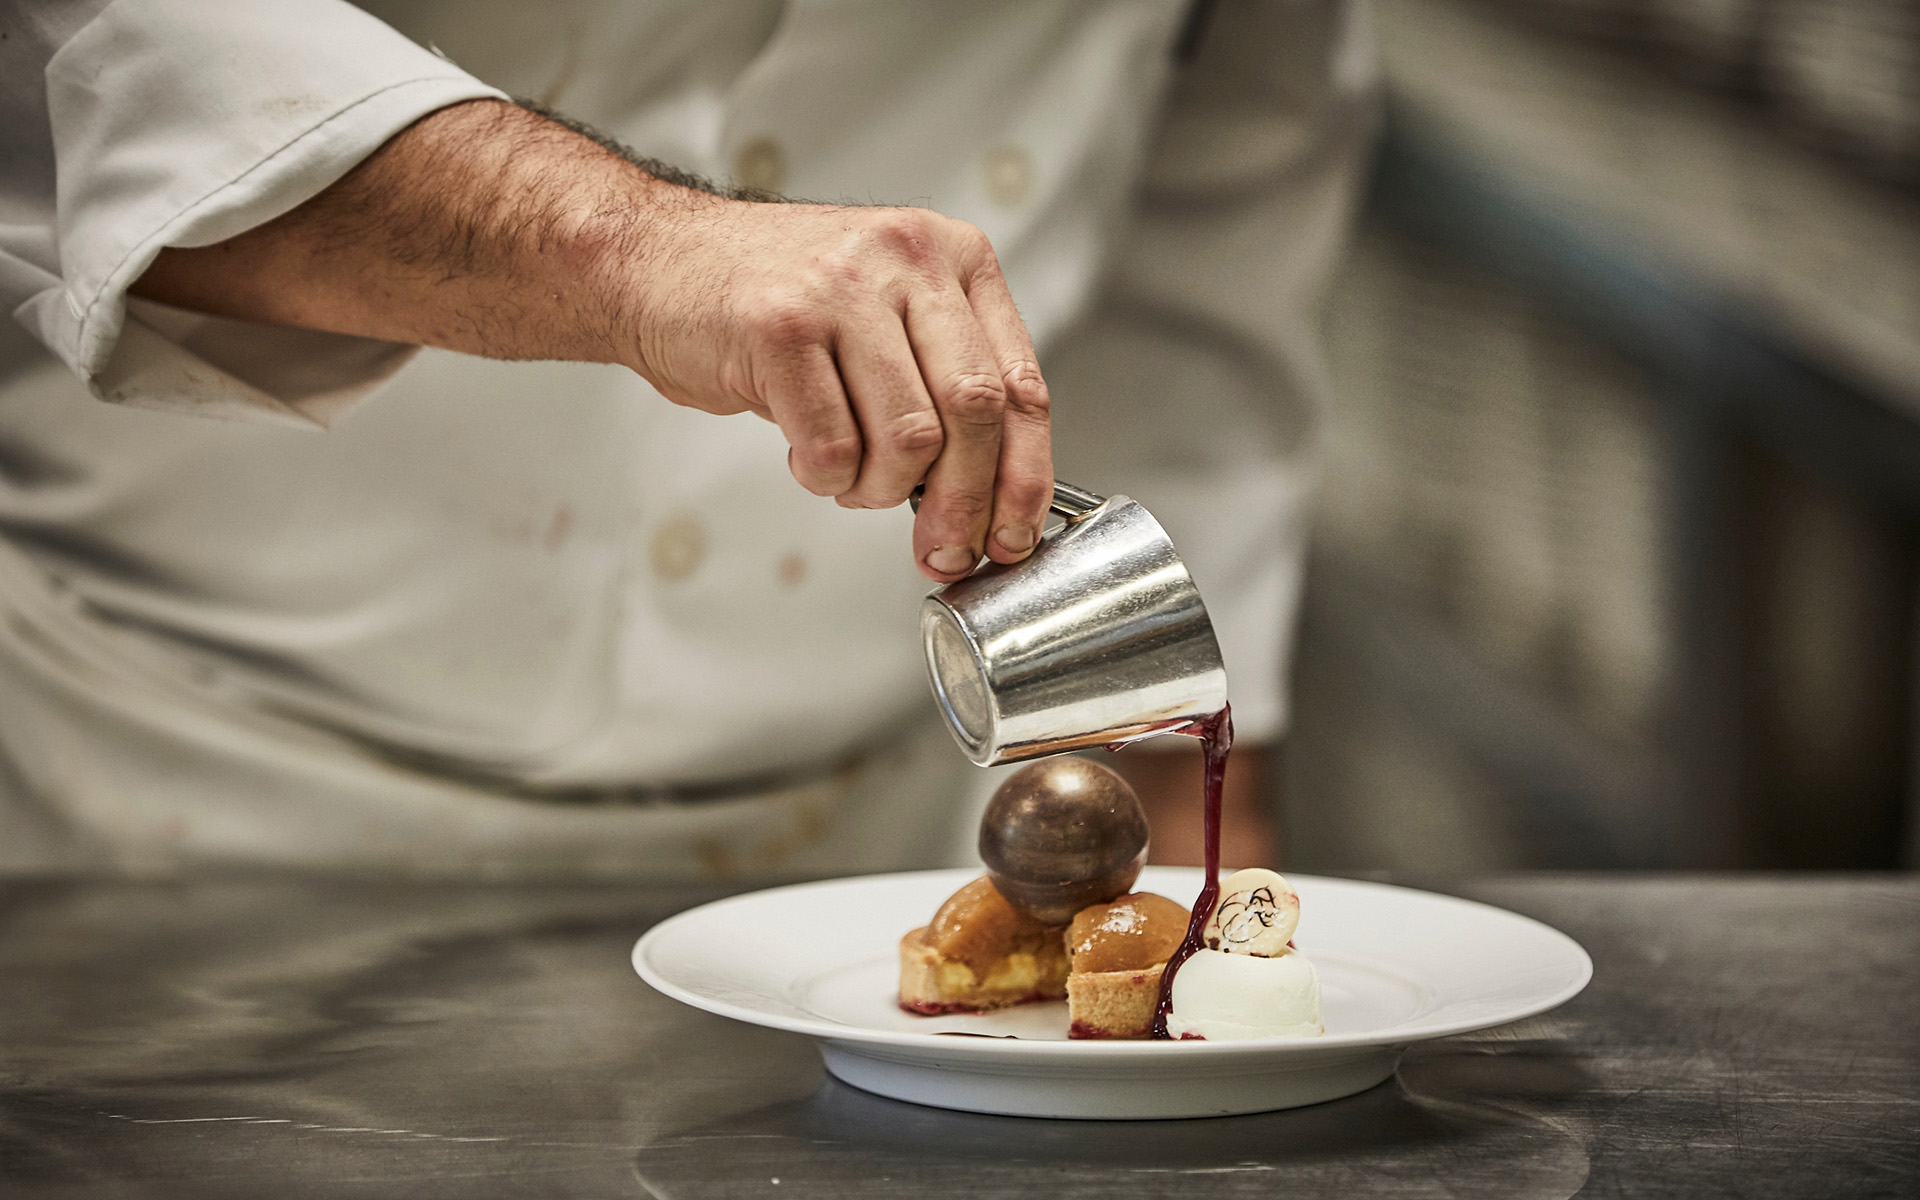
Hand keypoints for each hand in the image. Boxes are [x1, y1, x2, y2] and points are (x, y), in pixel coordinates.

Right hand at [619, 199, 1051, 581]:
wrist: (655, 260)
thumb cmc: (773, 301)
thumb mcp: (885, 318)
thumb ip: (943, 384)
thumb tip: (991, 497)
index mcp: (954, 257)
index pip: (1020, 385)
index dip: (1024, 478)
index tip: (1011, 535)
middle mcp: (908, 261)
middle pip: (975, 414)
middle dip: (962, 503)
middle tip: (940, 546)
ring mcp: (844, 289)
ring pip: (910, 438)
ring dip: (880, 489)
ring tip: (850, 479)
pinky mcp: (780, 327)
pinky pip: (834, 446)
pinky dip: (826, 477)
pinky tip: (807, 457)